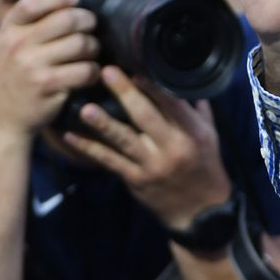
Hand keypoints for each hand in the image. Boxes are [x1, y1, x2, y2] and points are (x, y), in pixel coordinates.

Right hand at [0, 0, 100, 138]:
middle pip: (67, 19)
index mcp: (8, 30)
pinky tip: (89, 74)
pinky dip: (93, 71)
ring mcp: (31, 65)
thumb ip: (28, 25)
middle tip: (92, 29)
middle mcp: (17, 44)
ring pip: (81, 43)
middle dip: (88, 21)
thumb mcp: (7, 46)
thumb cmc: (12, 78)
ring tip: (91, 53)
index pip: (33, 2)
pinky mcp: (47, 85)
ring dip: (94, 48)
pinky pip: (85, 70)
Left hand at [60, 66, 234, 231]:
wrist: (201, 211)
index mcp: (192, 134)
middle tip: (105, 72)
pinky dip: (89, 149)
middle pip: (145, 117)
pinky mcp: (135, 180)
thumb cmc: (205, 166)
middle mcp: (172, 148)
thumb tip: (181, 80)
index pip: (172, 105)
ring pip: (124, 140)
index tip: (136, 68)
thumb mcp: (209, 137)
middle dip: (125, 93)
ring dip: (103, 124)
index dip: (154, 86)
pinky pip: (109, 162)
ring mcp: (152, 165)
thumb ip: (195, 110)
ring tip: (85, 108)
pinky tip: (70, 137)